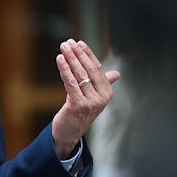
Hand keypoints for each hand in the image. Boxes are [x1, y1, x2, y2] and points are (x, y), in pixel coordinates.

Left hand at [52, 39, 120, 158]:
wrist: (68, 134)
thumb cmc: (79, 114)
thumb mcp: (93, 98)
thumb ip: (104, 85)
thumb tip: (117, 75)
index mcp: (107, 93)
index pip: (98, 69)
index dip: (88, 54)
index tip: (79, 42)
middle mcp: (102, 98)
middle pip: (89, 70)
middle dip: (78, 54)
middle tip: (68, 42)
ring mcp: (91, 102)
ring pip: (80, 74)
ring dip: (70, 58)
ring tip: (63, 46)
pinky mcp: (78, 105)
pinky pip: (70, 82)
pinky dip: (65, 69)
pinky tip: (59, 59)